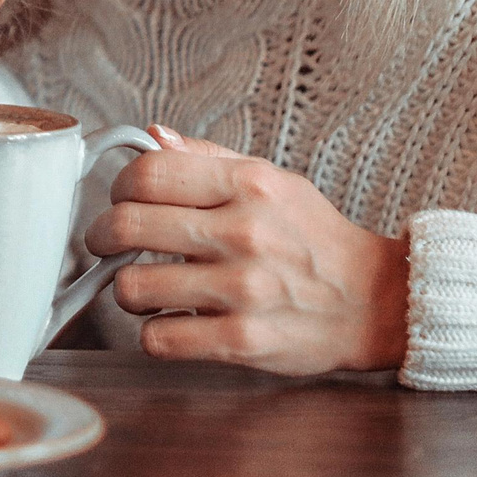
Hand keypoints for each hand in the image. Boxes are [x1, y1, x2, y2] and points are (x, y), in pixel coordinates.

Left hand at [85, 126, 408, 375]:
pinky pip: (160, 338)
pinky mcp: (242, 340)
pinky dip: (154, 332)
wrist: (375, 301)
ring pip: (133, 287)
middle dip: (101, 237)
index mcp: (248, 185)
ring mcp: (242, 289)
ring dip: (128, 290)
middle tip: (106, 244)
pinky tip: (172, 322)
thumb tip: (151, 136)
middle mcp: (243, 232)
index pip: (148, 172)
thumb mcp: (273, 181)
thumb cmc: (316, 239)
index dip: (118, 186)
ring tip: (144, 287)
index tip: (119, 199)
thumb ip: (208, 158)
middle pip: (126, 225)